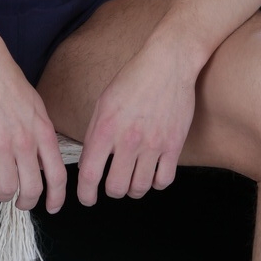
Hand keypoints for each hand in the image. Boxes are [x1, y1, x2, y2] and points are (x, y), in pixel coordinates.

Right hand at [0, 41, 66, 213]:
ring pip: (8, 189)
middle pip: (34, 188)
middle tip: (20, 202)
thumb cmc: (7, 81)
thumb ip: (40, 132)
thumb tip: (42, 158)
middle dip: (27, 202)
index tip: (52, 207)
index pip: (58, 175)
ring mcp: (2, 144)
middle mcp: (26, 141)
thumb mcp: (35, 105)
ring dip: (3, 196)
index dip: (56, 197)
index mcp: (43, 131)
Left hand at [76, 38, 196, 205]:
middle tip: (114, 181)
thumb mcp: (104, 101)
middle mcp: (128, 140)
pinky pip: (164, 181)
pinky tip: (153, 172)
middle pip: (116, 188)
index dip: (86, 194)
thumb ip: (95, 133)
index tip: (88, 198)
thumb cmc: (134, 78)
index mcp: (106, 128)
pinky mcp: (174, 145)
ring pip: (140, 188)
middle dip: (112, 189)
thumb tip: (88, 163)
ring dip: (134, 187)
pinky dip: (156, 182)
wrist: (168, 63)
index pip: (90, 175)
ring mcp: (153, 144)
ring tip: (133, 176)